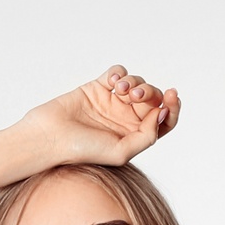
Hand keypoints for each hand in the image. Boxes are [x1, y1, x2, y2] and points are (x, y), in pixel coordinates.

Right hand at [20, 66, 180, 168]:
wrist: (51, 137)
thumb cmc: (83, 150)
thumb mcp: (122, 152)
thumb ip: (147, 136)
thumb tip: (162, 113)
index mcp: (135, 136)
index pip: (164, 120)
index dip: (173, 108)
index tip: (172, 97)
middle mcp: (127, 119)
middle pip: (153, 99)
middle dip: (150, 93)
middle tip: (136, 96)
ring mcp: (113, 102)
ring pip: (138, 83)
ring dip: (135, 82)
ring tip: (122, 90)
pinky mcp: (98, 87)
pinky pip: (118, 72)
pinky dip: (120, 73)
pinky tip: (114, 82)